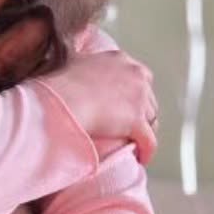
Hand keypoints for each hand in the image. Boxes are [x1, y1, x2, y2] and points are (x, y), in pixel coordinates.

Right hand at [48, 48, 158, 165]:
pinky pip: (149, 140)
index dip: (134, 93)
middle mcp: (135, 74)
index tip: (127, 104)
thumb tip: (71, 55)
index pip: (138, 77)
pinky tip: (142, 158)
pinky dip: (147, 150)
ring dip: (145, 131)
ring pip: (151, 119)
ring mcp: (138, 98)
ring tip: (135, 142)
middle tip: (130, 125)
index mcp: (120, 60)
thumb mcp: (73, 60)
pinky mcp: (137, 121)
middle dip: (142, 113)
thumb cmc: (62, 83)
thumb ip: (80, 59)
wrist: (63, 100)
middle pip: (148, 98)